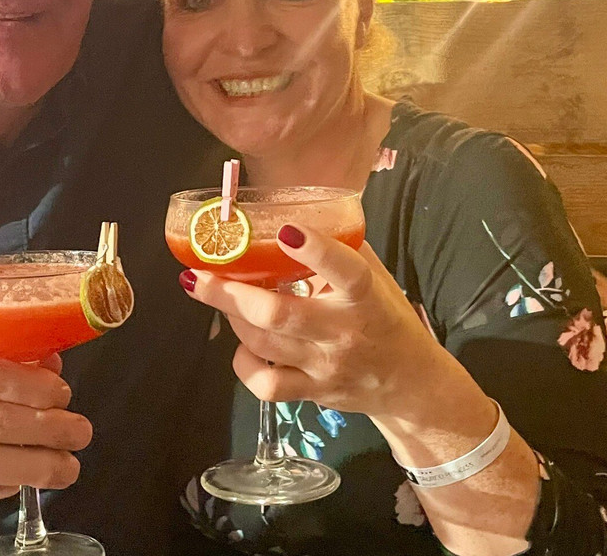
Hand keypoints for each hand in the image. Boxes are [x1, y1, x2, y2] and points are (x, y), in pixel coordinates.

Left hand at [180, 224, 440, 415]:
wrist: (409, 383)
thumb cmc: (385, 317)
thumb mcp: (375, 276)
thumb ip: (340, 247)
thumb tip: (293, 213)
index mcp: (364, 296)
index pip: (345, 271)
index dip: (316, 250)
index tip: (287, 231)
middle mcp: (343, 332)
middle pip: (279, 314)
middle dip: (230, 294)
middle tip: (198, 274)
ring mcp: (325, 366)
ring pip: (264, 344)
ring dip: (231, 316)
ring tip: (216, 295)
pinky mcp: (313, 394)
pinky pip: (266, 384)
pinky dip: (243, 364)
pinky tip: (241, 346)